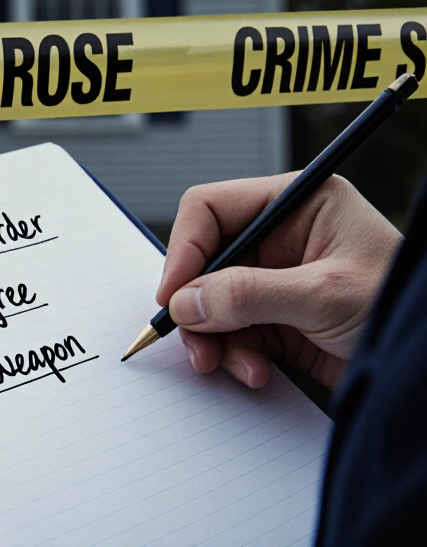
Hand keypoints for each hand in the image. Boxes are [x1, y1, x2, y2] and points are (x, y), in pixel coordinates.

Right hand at [158, 174, 401, 389]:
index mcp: (295, 205)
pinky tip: (257, 371)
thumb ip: (249, 294)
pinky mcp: (275, 321)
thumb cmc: (403, 307)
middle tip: (194, 340)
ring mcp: (275, 281)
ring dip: (214, 338)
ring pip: (210, 304)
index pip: (211, 209)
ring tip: (234, 364)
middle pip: (204, 261)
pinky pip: (230, 334)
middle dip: (196, 304)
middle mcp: (280, 238)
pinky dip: (234, 356)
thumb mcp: (324, 294)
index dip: (185, 249)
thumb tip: (185, 302)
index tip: (174, 294)